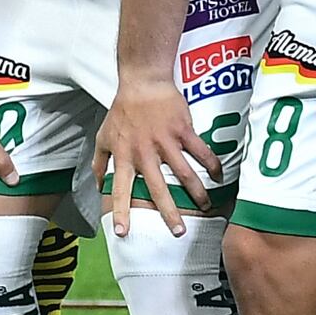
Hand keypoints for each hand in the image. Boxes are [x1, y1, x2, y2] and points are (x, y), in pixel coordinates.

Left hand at [96, 75, 214, 237]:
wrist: (143, 82)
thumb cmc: (123, 110)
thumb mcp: (103, 136)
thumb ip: (99, 162)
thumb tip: (96, 185)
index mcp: (124, 157)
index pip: (120, 189)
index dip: (121, 211)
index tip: (124, 232)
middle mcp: (145, 153)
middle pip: (158, 188)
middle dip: (169, 212)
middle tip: (178, 231)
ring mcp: (166, 142)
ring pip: (185, 173)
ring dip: (198, 192)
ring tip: (206, 206)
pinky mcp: (183, 130)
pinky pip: (201, 151)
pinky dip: (213, 165)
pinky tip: (219, 175)